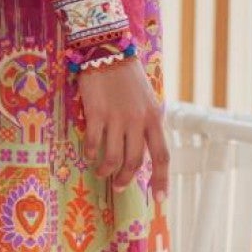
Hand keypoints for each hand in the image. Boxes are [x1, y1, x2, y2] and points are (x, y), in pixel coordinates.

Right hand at [76, 55, 168, 194]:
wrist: (108, 52)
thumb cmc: (128, 77)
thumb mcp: (147, 101)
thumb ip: (146, 125)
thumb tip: (143, 152)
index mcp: (154, 118)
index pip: (162, 156)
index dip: (162, 180)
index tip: (159, 199)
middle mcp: (137, 121)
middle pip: (135, 162)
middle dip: (126, 179)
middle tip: (119, 186)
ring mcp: (116, 117)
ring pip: (113, 157)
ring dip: (106, 170)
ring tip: (101, 172)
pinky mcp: (96, 113)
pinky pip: (94, 143)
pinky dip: (91, 154)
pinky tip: (88, 155)